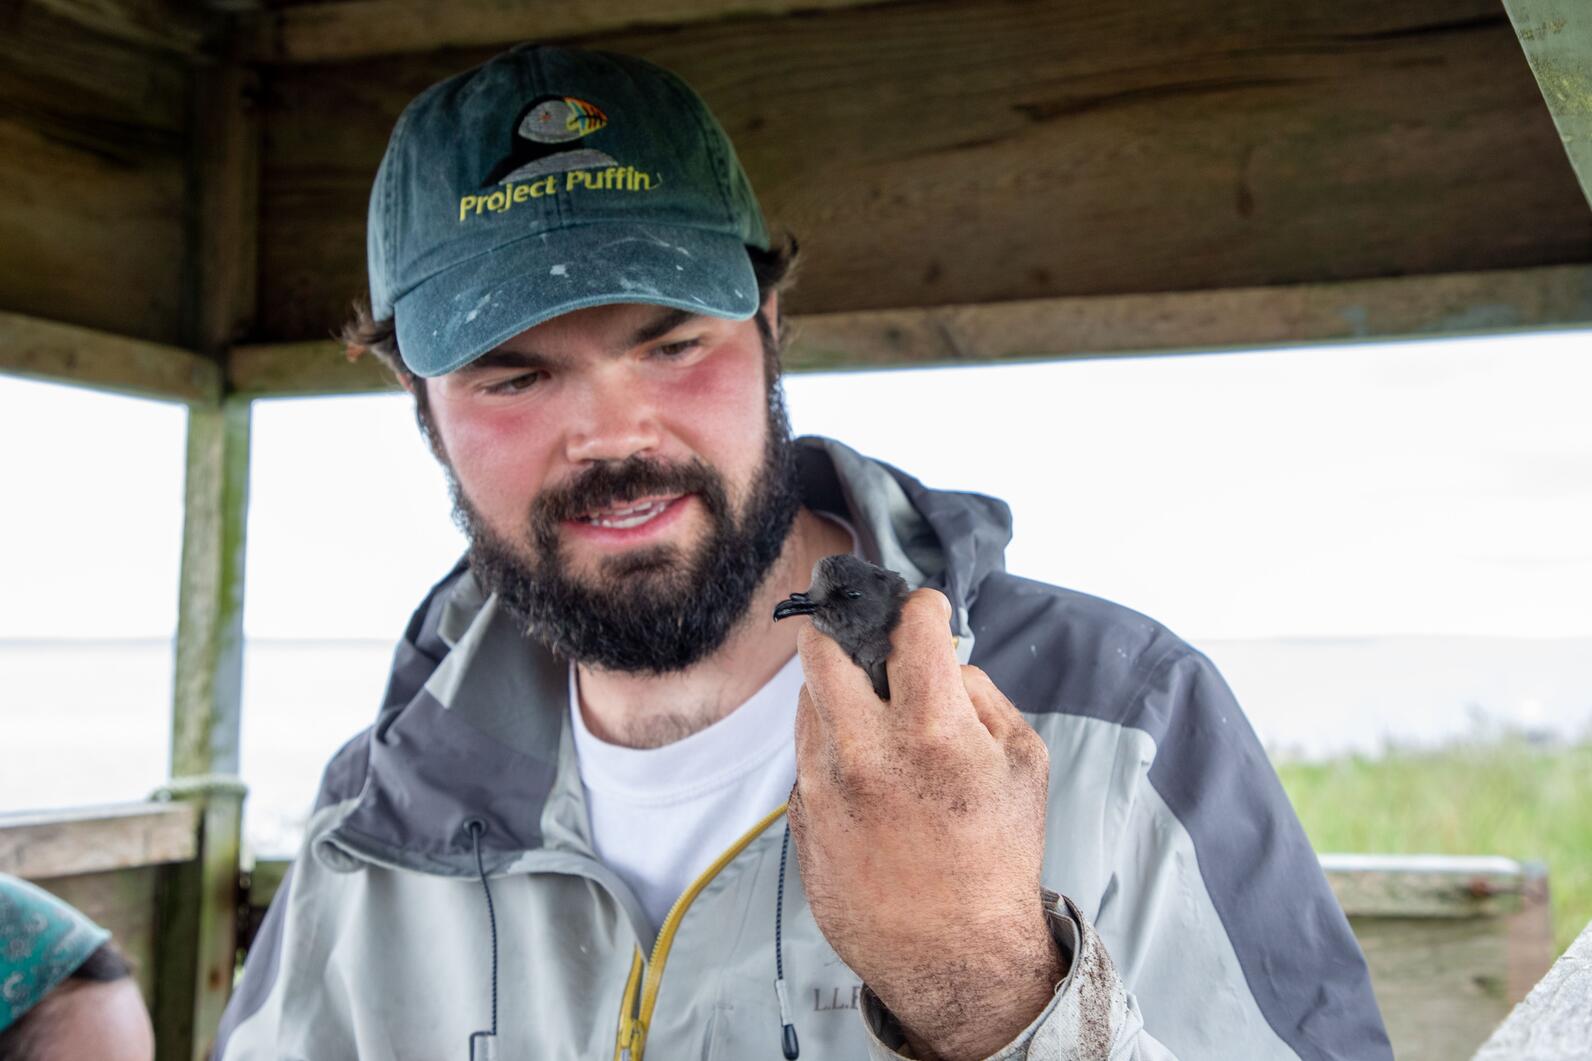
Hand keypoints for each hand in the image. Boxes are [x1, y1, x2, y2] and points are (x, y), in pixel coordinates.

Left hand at [787, 589, 1063, 1060]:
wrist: (955, 956)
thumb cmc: (998, 857)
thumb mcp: (1023, 764)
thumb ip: (981, 695)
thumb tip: (943, 659)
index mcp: (930, 731)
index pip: (908, 625)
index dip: (918, 607)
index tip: (920, 610)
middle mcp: (864, 752)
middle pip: (820, 649)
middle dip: (842, 630)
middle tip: (861, 638)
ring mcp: (822, 786)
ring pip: (808, 701)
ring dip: (837, 695)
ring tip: (873, 721)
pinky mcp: (799, 818)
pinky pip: (806, 759)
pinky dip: (831, 752)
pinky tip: (866, 783)